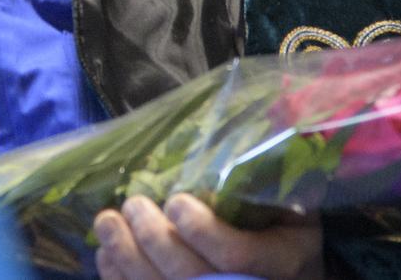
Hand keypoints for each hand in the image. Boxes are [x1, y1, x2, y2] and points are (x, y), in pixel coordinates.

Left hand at [93, 193, 322, 279]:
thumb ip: (260, 182)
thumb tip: (222, 135)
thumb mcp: (290, 200)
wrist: (293, 269)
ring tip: (108, 223)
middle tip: (133, 205)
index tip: (176, 201)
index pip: (238, 256)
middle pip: (193, 278)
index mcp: (282, 261)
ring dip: (128, 258)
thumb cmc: (288, 222)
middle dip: (156, 240)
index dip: (205, 232)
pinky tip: (107, 256)